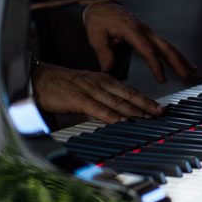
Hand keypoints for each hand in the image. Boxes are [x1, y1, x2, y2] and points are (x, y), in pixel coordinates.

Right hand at [32, 63, 162, 123]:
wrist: (37, 79)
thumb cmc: (61, 86)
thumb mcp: (86, 90)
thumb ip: (101, 100)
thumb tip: (116, 114)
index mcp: (103, 79)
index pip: (129, 90)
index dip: (145, 99)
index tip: (159, 108)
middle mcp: (100, 82)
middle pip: (128, 95)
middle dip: (147, 105)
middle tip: (163, 113)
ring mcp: (90, 90)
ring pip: (118, 102)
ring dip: (136, 111)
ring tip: (150, 119)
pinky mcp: (79, 99)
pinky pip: (99, 109)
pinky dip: (113, 116)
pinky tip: (124, 122)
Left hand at [83, 2, 194, 81]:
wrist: (101, 5)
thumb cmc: (99, 18)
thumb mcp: (96, 36)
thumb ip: (104, 54)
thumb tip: (109, 72)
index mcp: (131, 29)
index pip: (147, 49)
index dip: (156, 64)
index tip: (161, 77)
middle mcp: (143, 29)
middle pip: (164, 46)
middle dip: (177, 60)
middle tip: (186, 74)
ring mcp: (147, 30)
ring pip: (167, 44)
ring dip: (180, 58)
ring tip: (191, 70)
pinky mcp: (148, 33)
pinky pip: (163, 44)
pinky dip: (174, 54)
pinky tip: (181, 62)